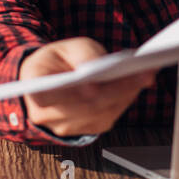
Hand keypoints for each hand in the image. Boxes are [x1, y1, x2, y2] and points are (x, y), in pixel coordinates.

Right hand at [21, 37, 158, 137]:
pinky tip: (136, 85)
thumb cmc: (58, 60)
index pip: (45, 96)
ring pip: (99, 114)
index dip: (69, 94)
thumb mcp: (67, 47)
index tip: (92, 87)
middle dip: (116, 89)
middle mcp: (45, 114)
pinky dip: (123, 101)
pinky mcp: (85, 130)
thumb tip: (99, 67)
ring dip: (125, 95)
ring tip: (144, 76)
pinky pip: (107, 118)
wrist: (52, 77)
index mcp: (34, 88)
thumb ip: (82, 54)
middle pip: (84, 106)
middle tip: (141, 74)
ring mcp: (65, 127)